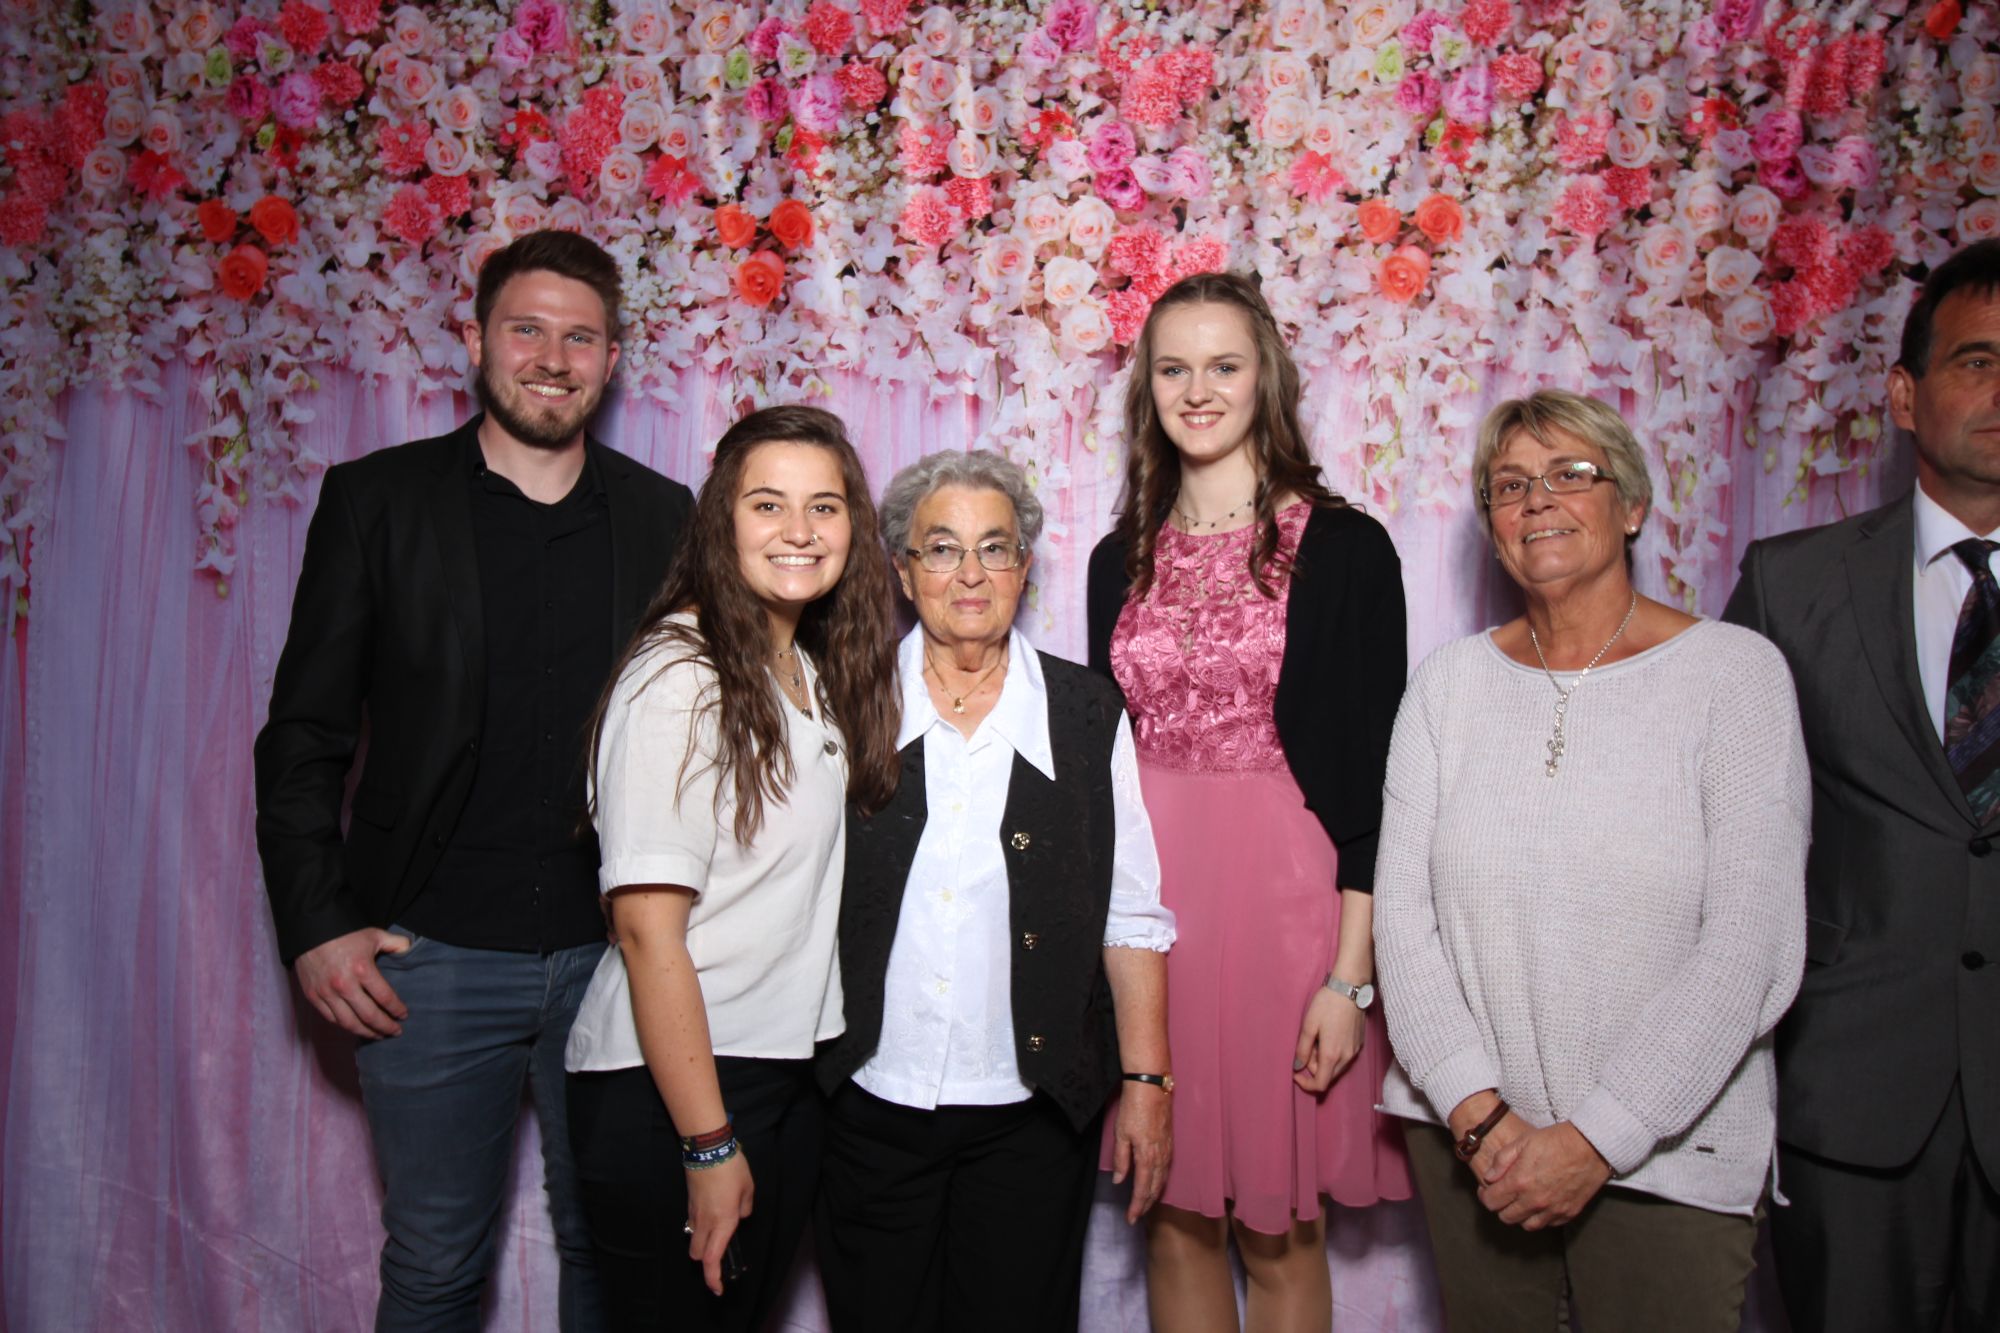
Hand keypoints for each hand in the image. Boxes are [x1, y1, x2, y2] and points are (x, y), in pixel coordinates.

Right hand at [294, 928, 411, 1036]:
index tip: (404, 1015)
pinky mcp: (313, 996)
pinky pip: (331, 1018)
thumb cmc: (344, 932)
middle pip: (369, 1016)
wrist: (309, 930)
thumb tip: (409, 950)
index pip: (384, 998)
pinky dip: (345, 1026)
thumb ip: (395, 943)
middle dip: (385, 1027)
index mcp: (362, 969)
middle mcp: (344, 985)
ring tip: (378, 1035)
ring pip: (349, 1023)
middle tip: (395, 1032)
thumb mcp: (374, 934)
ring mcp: (326, 993)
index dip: (396, 1009)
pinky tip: (356, 1027)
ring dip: (366, 1032)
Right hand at [686, 1150, 752, 1295]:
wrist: (707, 1149)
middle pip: (698, 1255)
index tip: (719, 1289)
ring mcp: (694, 1213)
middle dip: (707, 1262)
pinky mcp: (689, 1203)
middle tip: (721, 1258)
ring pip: (694, 1240)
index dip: (714, 1279)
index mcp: (723, 1222)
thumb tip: (740, 1215)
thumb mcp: (748, 1189)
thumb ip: (745, 1208)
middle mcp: (705, 1222)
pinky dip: (701, 1228)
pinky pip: (693, 1224)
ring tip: (718, 1235)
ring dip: (703, 1245)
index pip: (713, 1259)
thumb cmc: (731, 1168)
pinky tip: (712, 1215)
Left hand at [1111, 1083, 1173, 1222]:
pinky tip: (1156, 1183)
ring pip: (1162, 1180)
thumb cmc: (1134, 1108)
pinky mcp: (1169, 1142)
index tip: (1131, 1219)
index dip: (1136, 1206)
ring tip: (1145, 1205)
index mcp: (1147, 1157)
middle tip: (1137, 1216)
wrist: (1151, 1087)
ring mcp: (1167, 1149)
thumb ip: (1121, 1160)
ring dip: (1153, 1195)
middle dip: (1145, 1205)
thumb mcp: (1120, 1134)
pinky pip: (1166, 1169)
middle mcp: (1160, 1157)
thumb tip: (1119, 1180)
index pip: (1141, 1189)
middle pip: (1154, 1188)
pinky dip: (1160, 1182)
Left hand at [1292, 986, 1364, 1092]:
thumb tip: (1298, 1066)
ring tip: (1317, 1039)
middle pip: (1328, 1077)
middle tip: (1306, 1046)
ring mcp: (1355, 1051)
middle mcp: (1346, 1058)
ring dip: (1323, 1061)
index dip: (1306, 1084)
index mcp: (1332, 1055)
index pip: (1320, 1084)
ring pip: (1336, 1068)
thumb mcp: (1308, 1026)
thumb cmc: (1326, 1005)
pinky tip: (1328, 1036)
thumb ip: (1302, 1050)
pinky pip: (1344, 1059)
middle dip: (1313, 1068)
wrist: (1350, 989)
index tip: (1296, 1073)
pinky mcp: (1359, 1044)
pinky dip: (1333, 1055)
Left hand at [1476, 1121, 1611, 1229]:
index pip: (1491, 1202)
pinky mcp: (1569, 1213)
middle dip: (1501, 1206)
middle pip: (1507, 1217)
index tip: (1488, 1189)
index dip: (1485, 1196)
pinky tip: (1541, 1204)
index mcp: (1519, 1182)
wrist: (1590, 1146)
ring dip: (1521, 1215)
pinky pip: (1548, 1224)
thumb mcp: (1522, 1141)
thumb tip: (1489, 1177)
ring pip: (1527, 1225)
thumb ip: (1502, 1161)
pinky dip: (1541, 1217)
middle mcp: (1534, 1201)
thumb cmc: (1555, 1140)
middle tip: (1504, 1195)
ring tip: (1522, 1201)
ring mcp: (1553, 1210)